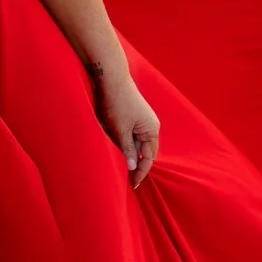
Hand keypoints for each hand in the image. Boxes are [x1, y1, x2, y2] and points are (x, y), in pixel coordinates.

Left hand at [94, 69, 161, 187]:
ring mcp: (141, 121)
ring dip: (128, 154)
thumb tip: (133, 167)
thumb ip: (127, 149)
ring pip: (135, 144)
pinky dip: (124, 144)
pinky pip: (130, 136)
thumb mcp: (120, 130)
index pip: (148, 158)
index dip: (141, 172)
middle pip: (144, 152)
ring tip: (119, 167)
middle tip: (126, 180)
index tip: (132, 184)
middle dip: (136, 165)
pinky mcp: (132, 117)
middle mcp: (150, 126)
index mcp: (151, 129)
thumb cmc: (116, 102)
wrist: (110, 77)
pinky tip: (116, 149)